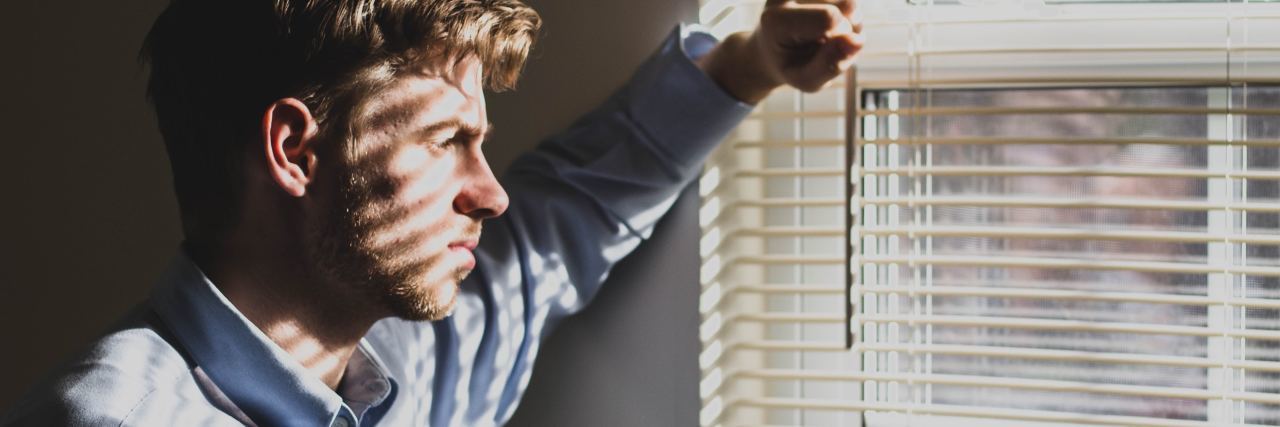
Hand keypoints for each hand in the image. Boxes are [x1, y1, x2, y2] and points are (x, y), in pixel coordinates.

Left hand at [699, 0, 863, 103]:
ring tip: (825, 34)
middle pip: (846, 4)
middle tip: (824, 43)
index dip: (840, 39)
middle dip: (846, 29)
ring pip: (850, 0)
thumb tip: (858, 41)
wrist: (769, 48)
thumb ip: (830, 66)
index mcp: (776, 20)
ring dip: (847, 21)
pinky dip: (845, 12)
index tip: (825, 51)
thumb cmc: (789, 66)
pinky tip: (829, 22)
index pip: (829, 17)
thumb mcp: (806, 80)